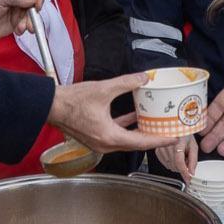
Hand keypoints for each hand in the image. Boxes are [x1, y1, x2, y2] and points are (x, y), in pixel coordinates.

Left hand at [0, 0, 40, 43]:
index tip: (37, 4)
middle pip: (35, 2)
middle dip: (34, 13)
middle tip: (30, 20)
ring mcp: (18, 10)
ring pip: (32, 15)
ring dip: (29, 22)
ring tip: (21, 28)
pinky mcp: (16, 22)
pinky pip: (27, 25)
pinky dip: (25, 28)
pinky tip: (18, 30)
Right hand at [49, 73, 173, 152]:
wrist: (50, 106)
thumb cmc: (71, 102)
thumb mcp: (103, 89)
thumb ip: (126, 83)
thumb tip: (143, 78)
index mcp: (110, 137)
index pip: (141, 142)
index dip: (159, 140)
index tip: (173, 138)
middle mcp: (105, 144)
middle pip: (135, 144)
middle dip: (152, 137)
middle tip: (168, 131)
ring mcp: (98, 142)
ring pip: (126, 141)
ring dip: (139, 133)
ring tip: (154, 124)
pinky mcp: (94, 136)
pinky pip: (116, 135)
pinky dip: (126, 128)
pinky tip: (133, 117)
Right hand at [156, 133, 198, 178]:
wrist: (175, 128)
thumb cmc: (184, 135)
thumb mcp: (193, 146)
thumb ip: (193, 160)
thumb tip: (192, 173)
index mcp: (178, 142)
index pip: (179, 162)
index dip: (184, 172)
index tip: (188, 179)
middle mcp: (167, 145)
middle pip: (175, 166)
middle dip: (183, 167)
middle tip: (186, 159)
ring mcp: (161, 148)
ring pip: (170, 166)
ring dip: (177, 166)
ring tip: (180, 155)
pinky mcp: (157, 151)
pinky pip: (165, 164)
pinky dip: (171, 163)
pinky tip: (174, 156)